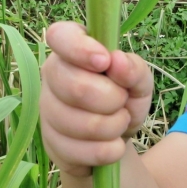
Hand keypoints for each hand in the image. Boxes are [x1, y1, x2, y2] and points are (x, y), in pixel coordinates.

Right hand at [39, 22, 153, 177]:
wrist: (115, 138)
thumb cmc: (125, 98)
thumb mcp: (139, 81)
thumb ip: (134, 68)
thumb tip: (118, 60)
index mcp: (71, 50)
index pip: (60, 36)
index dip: (80, 49)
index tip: (105, 61)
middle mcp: (52, 76)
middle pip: (75, 86)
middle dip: (112, 99)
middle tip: (123, 101)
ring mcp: (46, 110)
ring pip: (79, 123)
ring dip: (113, 127)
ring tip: (120, 122)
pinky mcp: (50, 143)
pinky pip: (79, 151)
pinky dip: (107, 150)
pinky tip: (113, 145)